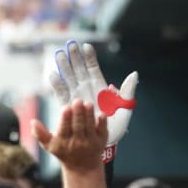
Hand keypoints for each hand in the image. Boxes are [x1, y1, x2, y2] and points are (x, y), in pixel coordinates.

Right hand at [31, 99, 107, 172]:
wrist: (82, 168)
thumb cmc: (64, 152)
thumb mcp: (50, 146)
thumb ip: (40, 134)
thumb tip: (32, 122)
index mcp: (63, 142)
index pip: (64, 129)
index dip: (65, 119)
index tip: (66, 108)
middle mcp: (78, 142)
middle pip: (78, 126)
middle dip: (78, 113)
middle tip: (78, 101)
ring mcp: (90, 142)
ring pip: (90, 127)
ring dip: (89, 115)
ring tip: (88, 104)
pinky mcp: (101, 141)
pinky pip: (103, 131)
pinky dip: (103, 123)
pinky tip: (102, 114)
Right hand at [49, 40, 137, 161]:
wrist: (104, 143)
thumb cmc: (116, 127)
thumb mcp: (125, 109)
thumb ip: (128, 92)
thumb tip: (134, 74)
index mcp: (100, 89)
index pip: (93, 69)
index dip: (90, 58)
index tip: (86, 46)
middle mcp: (87, 90)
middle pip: (79, 71)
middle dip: (75, 58)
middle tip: (70, 44)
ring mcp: (77, 97)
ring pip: (69, 79)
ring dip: (65, 67)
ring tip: (59, 54)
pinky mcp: (69, 107)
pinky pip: (62, 94)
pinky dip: (58, 85)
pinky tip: (53, 75)